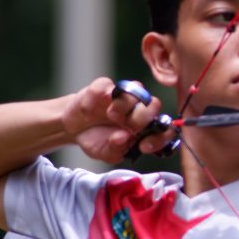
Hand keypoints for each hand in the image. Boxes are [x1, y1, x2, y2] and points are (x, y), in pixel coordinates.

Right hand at [61, 77, 176, 162]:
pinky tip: (88, 111)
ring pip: (137, 88)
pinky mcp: (104, 86)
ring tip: (110, 116)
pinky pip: (106, 85)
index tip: (143, 146)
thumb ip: (116, 150)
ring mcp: (122, 95)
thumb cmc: (96, 140)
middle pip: (154, 105)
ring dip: (124, 105)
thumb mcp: (105, 153)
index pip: (164, 130)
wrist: (74, 129)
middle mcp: (138, 109)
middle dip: (142, 119)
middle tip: (127, 128)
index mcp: (145, 128)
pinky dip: (97, 97)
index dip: (160, 137)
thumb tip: (123, 137)